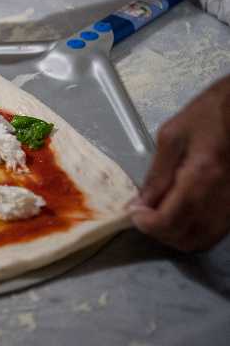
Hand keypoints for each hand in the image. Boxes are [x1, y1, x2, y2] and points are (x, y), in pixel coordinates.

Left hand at [130, 75, 229, 251]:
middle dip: (159, 233)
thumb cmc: (210, 114)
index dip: (146, 224)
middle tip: (144, 214)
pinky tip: (180, 213)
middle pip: (186, 238)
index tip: (133, 212)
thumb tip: (141, 201)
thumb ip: (157, 173)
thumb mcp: (172, 136)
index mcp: (202, 177)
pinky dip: (194, 231)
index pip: (169, 221)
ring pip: (203, 240)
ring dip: (176, 235)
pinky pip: (215, 231)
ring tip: (159, 214)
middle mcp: (222, 198)